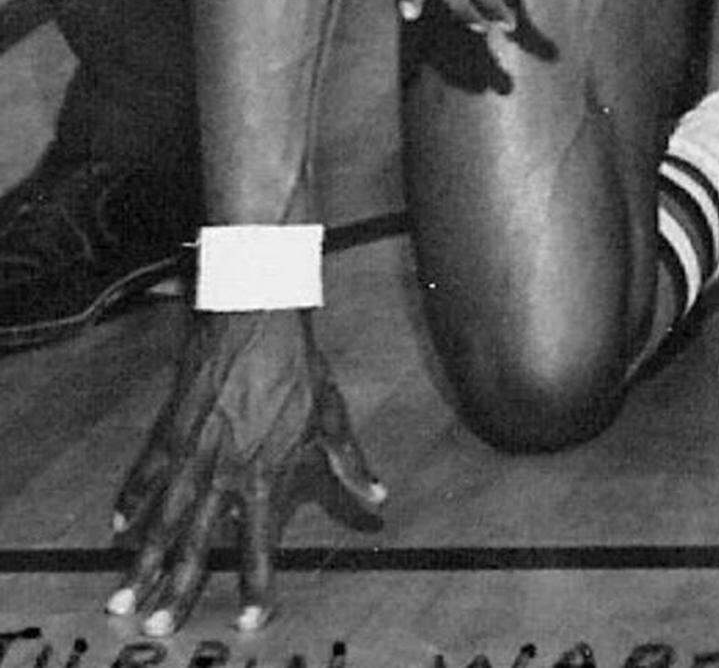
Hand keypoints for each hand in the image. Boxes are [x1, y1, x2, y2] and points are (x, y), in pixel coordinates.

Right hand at [107, 310, 384, 634]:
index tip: (250, 622)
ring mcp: (192, 452)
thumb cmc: (297, 362)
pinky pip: (146, 471)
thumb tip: (377, 498)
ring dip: (143, 561)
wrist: (256, 312)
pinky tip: (118, 524)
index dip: (256, 586)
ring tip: (124, 597)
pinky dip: (132, 497)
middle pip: (196, 546)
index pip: (261, 546)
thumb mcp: (331, 414)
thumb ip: (349, 463)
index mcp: (265, 474)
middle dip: (176, 592)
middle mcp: (224, 472)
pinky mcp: (171, 426)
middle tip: (156, 629)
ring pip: (163, 520)